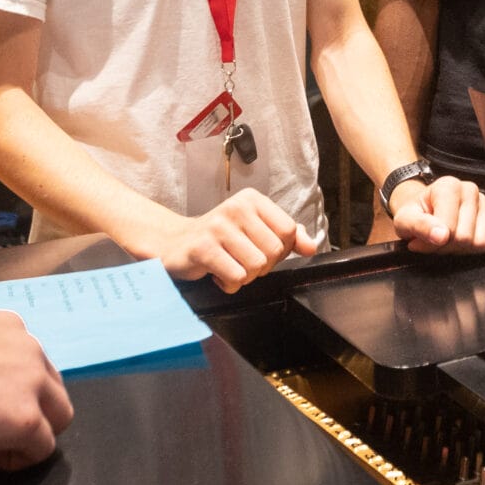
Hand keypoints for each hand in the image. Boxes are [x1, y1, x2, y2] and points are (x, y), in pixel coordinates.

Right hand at [0, 312, 72, 469]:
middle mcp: (29, 347)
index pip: (32, 369)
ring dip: (25, 437)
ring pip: (56, 421)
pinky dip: (14, 460)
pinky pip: (41, 450)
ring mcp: (32, 382)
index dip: (7, 396)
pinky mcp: (26, 418)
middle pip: (54, 394)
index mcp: (7, 327)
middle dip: (27, 416)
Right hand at [150, 188, 319, 291]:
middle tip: (242, 261)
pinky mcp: (203, 248)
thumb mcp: (254, 230)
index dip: (282, 250)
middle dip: (263, 266)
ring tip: (229, 267)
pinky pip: (236, 277)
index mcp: (252, 200)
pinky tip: (218, 274)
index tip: (262, 250)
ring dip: (246, 277)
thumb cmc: (219, 239)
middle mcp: (236, 208)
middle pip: (275, 251)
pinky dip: (230, 285)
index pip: (289, 230)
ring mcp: (218, 227)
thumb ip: (286, 236)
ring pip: (257, 266)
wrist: (174, 243)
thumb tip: (310, 246)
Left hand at [388, 173, 484, 251]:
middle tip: (433, 240)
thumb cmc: (415, 212)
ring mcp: (483, 202)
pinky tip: (459, 239)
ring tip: (446, 239)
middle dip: (447, 247)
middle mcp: (469, 190)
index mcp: (448, 186)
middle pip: (465, 238)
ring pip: (479, 243)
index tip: (419, 241)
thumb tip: (441, 236)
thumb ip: (420, 226)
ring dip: (460, 249)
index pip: (449, 230)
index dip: (432, 243)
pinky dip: (474, 248)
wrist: (423, 208)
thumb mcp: (405, 219)